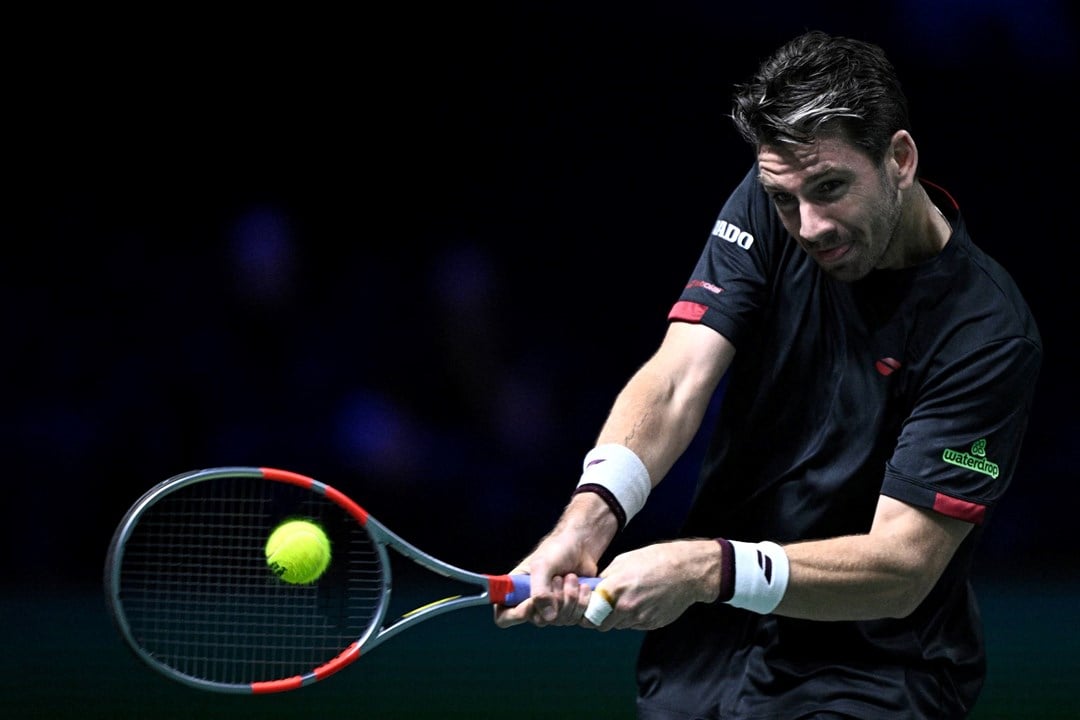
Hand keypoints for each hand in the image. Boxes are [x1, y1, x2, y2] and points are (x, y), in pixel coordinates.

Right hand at [493, 493, 616, 627]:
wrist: (582, 545)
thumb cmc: (557, 550)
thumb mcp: (542, 566)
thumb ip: (540, 591)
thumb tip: (548, 618)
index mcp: (516, 592)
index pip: (504, 617)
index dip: (517, 614)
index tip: (532, 602)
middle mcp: (532, 604)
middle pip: (539, 620)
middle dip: (554, 599)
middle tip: (558, 578)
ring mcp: (552, 609)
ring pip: (560, 620)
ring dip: (570, 597)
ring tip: (571, 577)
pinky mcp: (571, 610)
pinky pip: (576, 619)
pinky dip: (583, 602)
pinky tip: (583, 586)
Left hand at [583, 539, 718, 630]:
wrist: (686, 571)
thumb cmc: (655, 560)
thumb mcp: (623, 561)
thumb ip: (605, 578)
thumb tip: (592, 589)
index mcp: (614, 588)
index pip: (588, 612)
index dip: (585, 610)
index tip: (587, 606)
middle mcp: (625, 607)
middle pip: (601, 623)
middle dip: (600, 617)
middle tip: (604, 606)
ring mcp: (639, 618)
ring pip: (618, 625)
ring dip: (617, 617)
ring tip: (627, 599)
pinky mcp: (651, 624)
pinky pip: (634, 625)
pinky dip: (633, 617)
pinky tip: (642, 602)